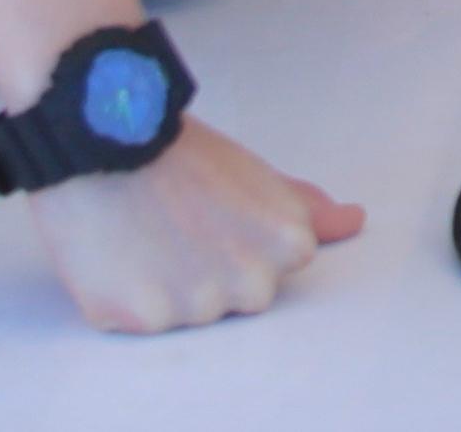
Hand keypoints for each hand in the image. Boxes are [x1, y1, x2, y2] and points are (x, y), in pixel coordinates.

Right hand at [24, 115, 359, 331]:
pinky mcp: (143, 320)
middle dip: (213, 271)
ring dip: (169, 288)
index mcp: (289, 245)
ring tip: (147, 234)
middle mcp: (252, 282)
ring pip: (189, 316)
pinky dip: (127, 297)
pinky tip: (120, 252)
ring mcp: (198, 306)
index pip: (278, 268)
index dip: (243, 240)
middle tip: (181, 225)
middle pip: (239, 298)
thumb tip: (353, 221)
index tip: (219, 214)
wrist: (107, 136)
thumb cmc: (181, 155)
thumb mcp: (254, 175)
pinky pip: (141, 323)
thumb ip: (305, 207)